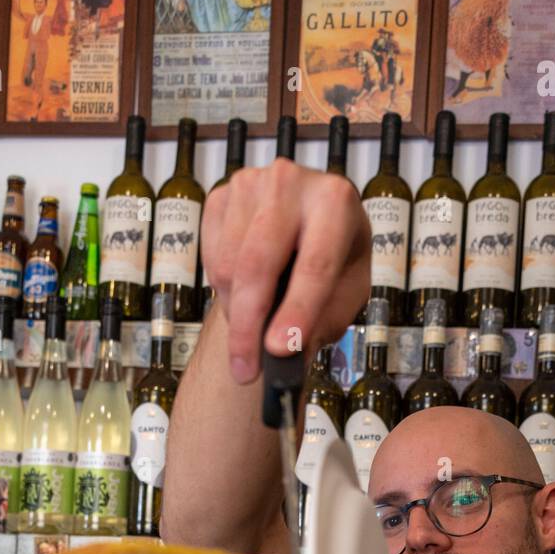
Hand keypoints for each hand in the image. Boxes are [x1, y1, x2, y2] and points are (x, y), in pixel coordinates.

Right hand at [199, 158, 370, 383]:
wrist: (302, 236)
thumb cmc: (331, 267)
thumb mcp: (343, 297)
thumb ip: (319, 322)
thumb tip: (284, 356)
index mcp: (337, 202)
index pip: (315, 263)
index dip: (297, 311)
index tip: (280, 350)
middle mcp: (293, 183)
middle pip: (259, 263)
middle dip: (249, 326)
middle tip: (246, 370)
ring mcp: (252, 185)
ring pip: (229, 267)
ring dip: (237, 312)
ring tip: (255, 325)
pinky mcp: (221, 197)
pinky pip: (211, 258)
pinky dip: (223, 289)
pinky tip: (244, 291)